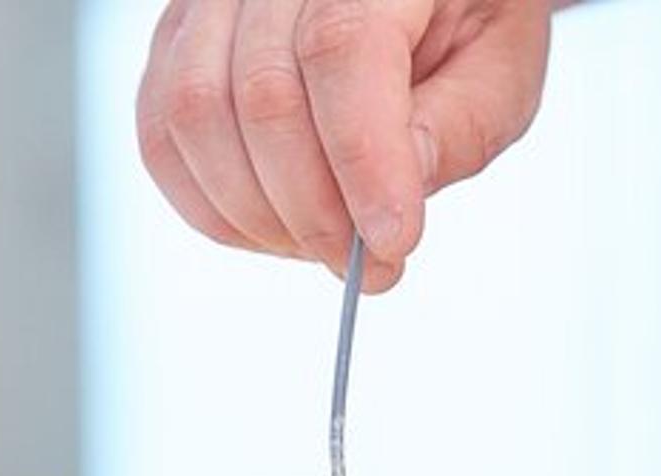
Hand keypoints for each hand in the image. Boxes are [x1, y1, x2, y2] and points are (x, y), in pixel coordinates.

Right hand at [136, 0, 551, 292]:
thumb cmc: (463, 14)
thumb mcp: (499, 65)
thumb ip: (456, 127)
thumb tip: (388, 203)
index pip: (343, 50)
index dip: (362, 162)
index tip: (393, 245)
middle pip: (262, 96)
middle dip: (315, 213)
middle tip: (371, 265)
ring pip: (195, 118)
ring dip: (260, 217)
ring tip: (326, 244)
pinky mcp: (178, 38)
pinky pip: (160, 133)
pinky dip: (211, 205)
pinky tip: (274, 224)